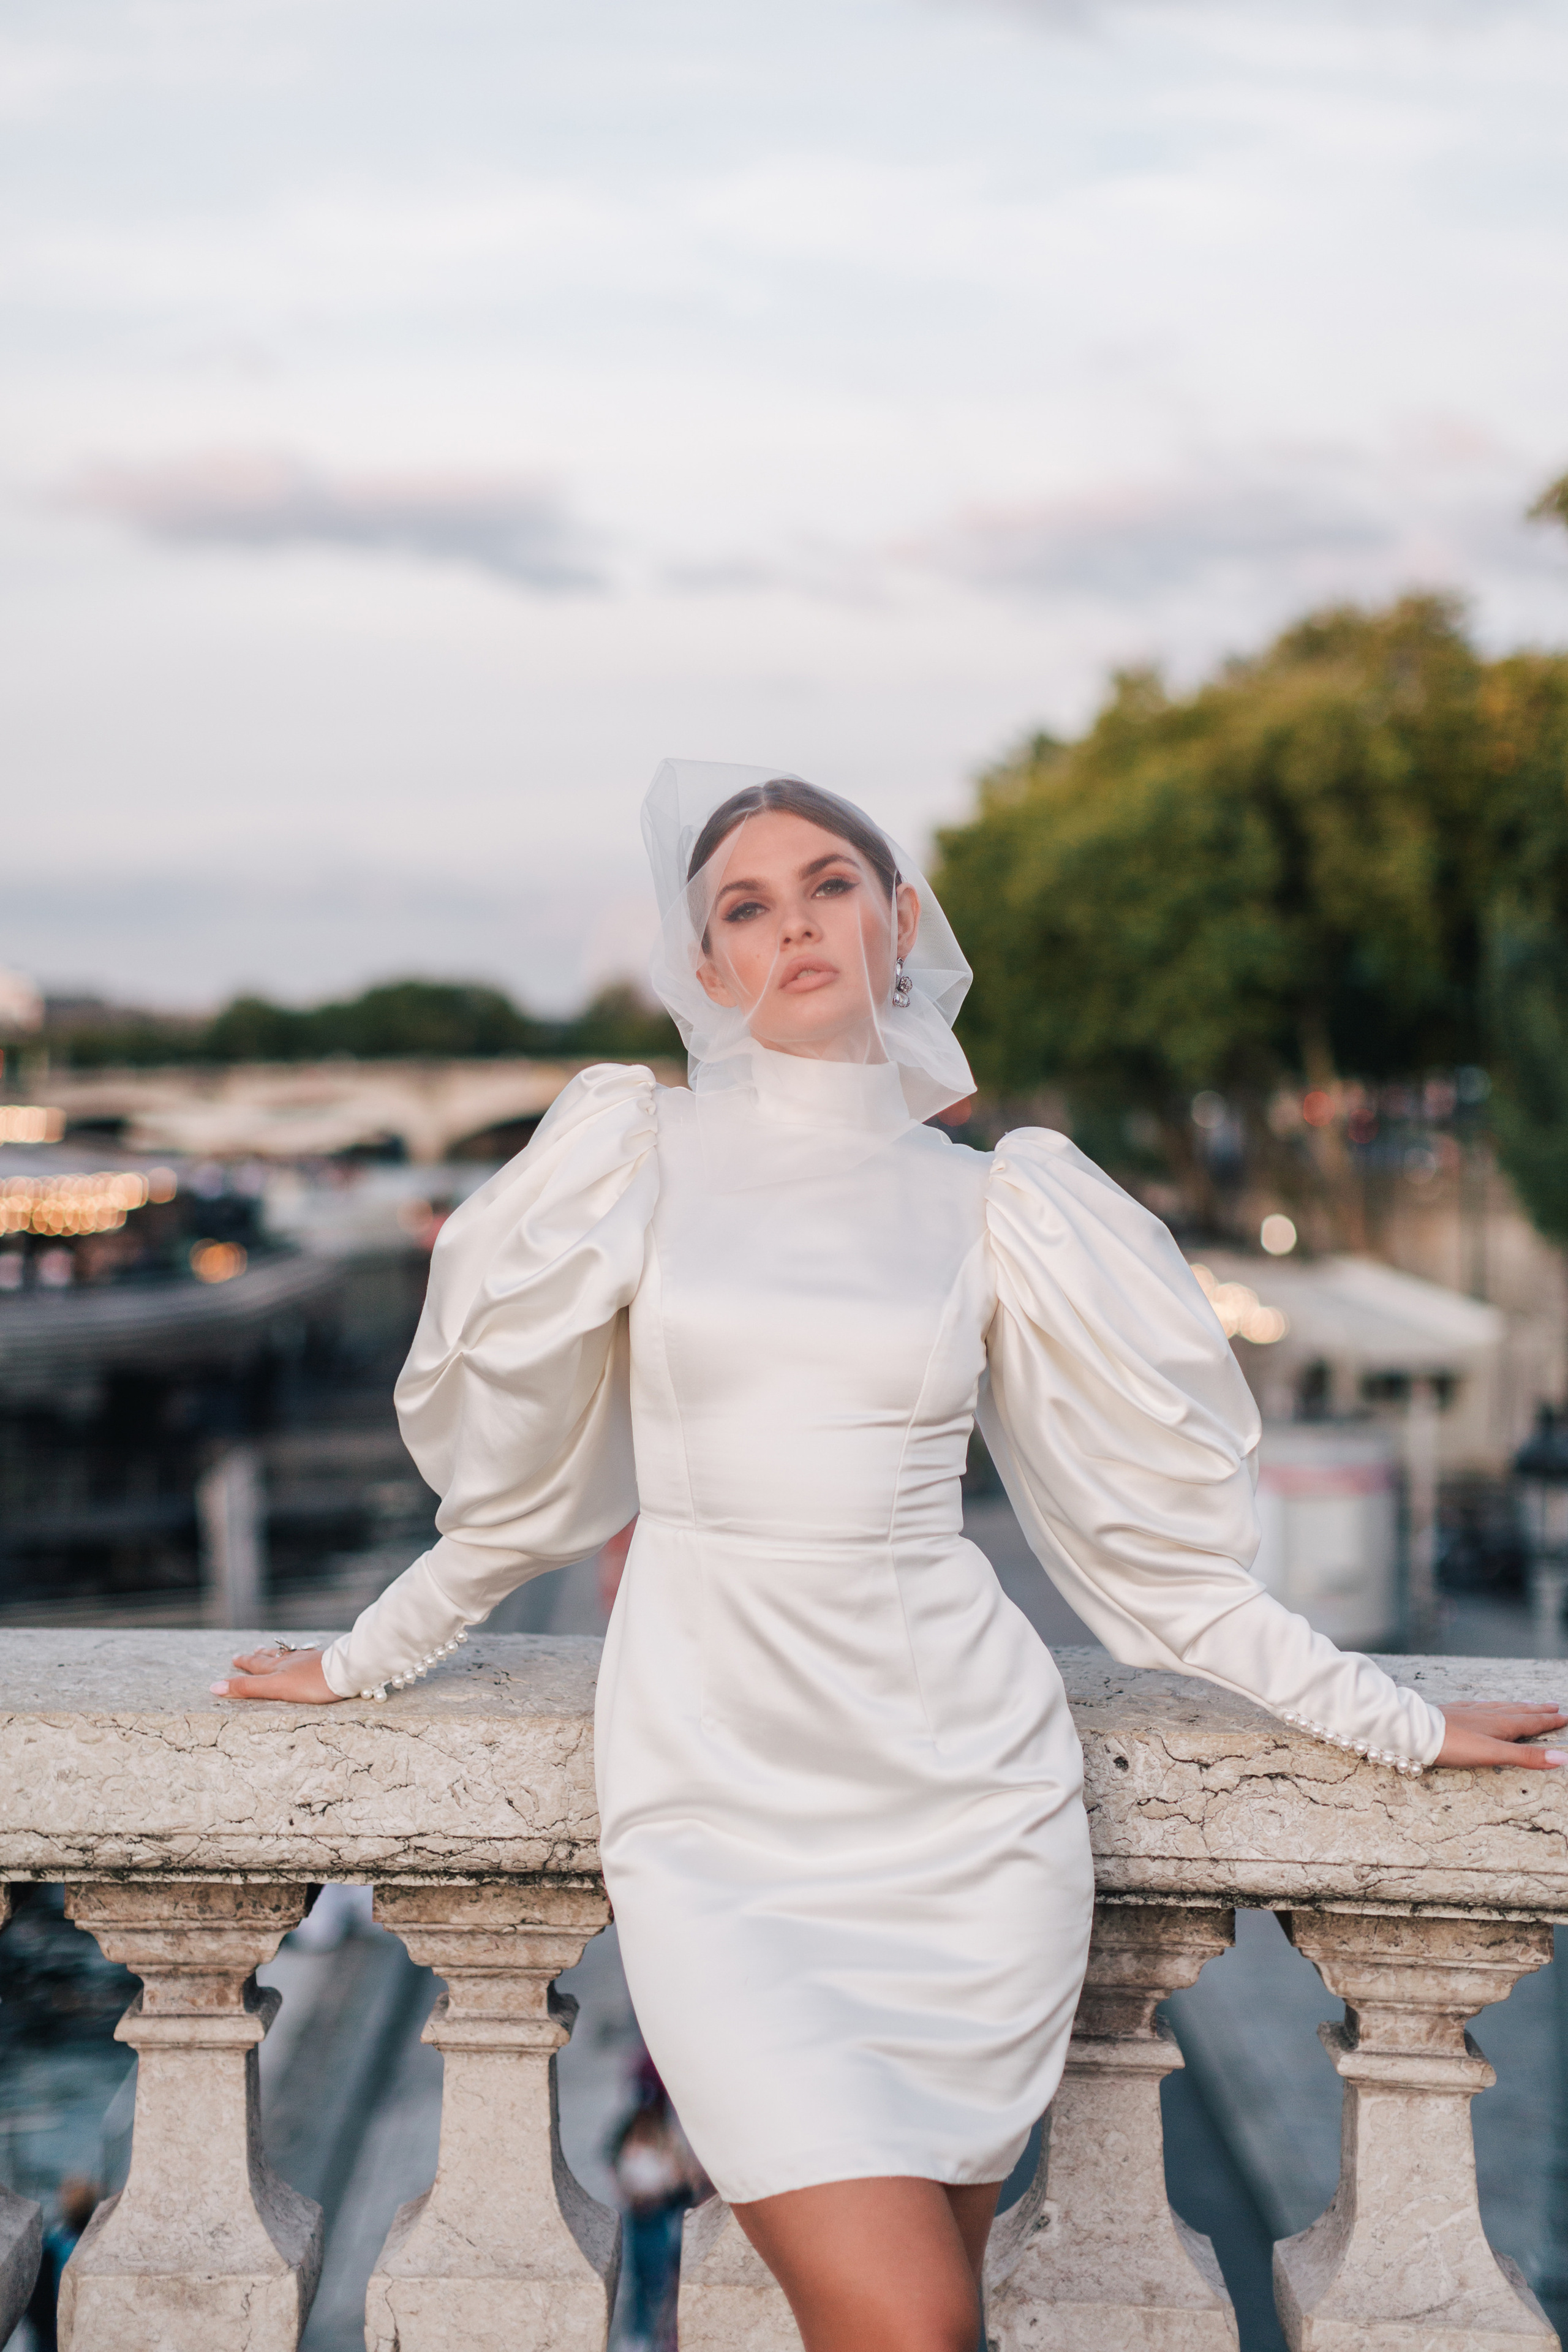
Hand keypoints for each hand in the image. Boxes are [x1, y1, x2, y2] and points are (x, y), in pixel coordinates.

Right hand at [211, 1644, 339, 1704]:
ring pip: (286, 1655)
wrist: (344, 1672)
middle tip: (246, 1653)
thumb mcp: (274, 1687)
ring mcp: (307, 1659)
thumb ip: (247, 1688)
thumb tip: (214, 1687)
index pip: (255, 1666)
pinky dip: (296, 1656)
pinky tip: (302, 1656)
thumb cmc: (309, 1682)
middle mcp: (290, 1660)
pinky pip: (304, 1656)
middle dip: (256, 1657)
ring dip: (274, 1654)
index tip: (232, 1660)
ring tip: (267, 1651)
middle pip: (269, 1658)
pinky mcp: (322, 1661)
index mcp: (277, 1667)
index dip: (242, 1665)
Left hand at [1434, 1701, 1567, 1770]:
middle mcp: (1488, 1714)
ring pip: (1500, 1707)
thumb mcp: (1494, 1754)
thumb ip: (1526, 1756)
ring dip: (1517, 1706)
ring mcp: (1470, 1712)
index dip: (1549, 1721)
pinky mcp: (1454, 1712)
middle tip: (1553, 1706)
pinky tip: (1485, 1705)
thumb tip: (1561, 1757)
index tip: (1565, 1716)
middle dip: (1537, 1711)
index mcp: (1501, 1724)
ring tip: (1527, 1704)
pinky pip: (1479, 1706)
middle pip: (1519, 1712)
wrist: (1417, 1731)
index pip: (1532, 1722)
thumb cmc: (1455, 1745)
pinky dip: (1491, 1705)